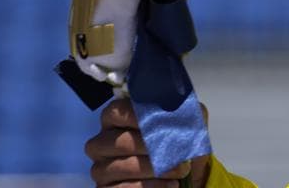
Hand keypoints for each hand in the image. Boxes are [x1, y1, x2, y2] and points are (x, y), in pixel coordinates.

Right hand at [85, 98, 211, 186]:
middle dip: (152, 147)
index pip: (116, 112)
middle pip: (120, 142)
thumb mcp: (186, 122)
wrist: (182, 173)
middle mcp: (103, 143)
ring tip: (180, 170)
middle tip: (177, 152)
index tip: (159, 122)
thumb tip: (178, 108)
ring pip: (122, 167)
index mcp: (116, 120)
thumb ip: (182, 112)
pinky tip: (170, 184)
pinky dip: (152, 186)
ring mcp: (101, 168)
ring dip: (156, 169)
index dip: (137, 116)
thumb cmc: (178, 142)